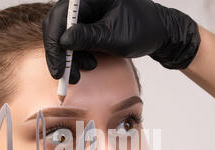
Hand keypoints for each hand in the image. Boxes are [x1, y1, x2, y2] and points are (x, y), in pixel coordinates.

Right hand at [42, 0, 200, 83]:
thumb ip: (89, 38)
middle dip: (61, 54)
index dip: (55, 44)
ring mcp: (85, 10)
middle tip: (67, 76)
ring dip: (71, 56)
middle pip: (57, 25)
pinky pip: (73, 38)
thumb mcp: (116, 38)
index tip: (59, 69)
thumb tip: (63, 41)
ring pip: (63, 34)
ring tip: (89, 67)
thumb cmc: (144, 30)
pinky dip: (77, 54)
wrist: (159, 32)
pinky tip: (90, 62)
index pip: (61, 17)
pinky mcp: (87, 21)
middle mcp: (85, 0)